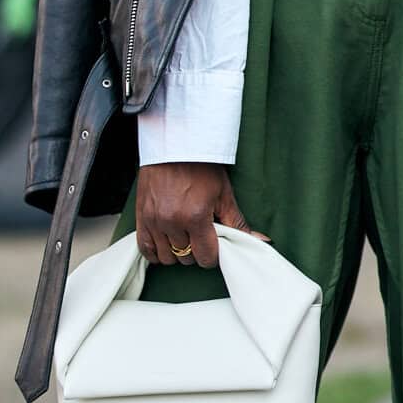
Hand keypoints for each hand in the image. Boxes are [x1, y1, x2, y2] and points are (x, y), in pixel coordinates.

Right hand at [135, 164, 267, 267]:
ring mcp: (153, 220)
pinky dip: (156, 251)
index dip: (213, 254)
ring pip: (166, 257)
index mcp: (195, 217)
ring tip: (183, 236)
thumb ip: (238, 223)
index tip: (214, 244)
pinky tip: (165, 243)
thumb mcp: (224, 194)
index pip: (206, 257)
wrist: (174, 144)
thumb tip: (260, 242)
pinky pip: (146, 249)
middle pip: (186, 258)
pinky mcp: (141, 216)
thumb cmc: (200, 166)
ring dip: (176, 252)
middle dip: (196, 251)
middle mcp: (172, 221)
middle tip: (200, 236)